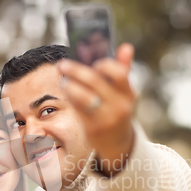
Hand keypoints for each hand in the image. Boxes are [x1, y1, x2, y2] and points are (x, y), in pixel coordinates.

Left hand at [57, 43, 135, 175]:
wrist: (118, 143)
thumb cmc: (118, 110)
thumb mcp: (124, 93)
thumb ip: (123, 70)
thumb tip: (126, 47)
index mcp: (129, 94)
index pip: (119, 73)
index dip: (104, 65)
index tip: (94, 62)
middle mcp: (120, 106)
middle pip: (95, 82)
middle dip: (76, 70)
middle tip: (62, 64)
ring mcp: (106, 118)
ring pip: (83, 96)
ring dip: (70, 85)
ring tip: (63, 80)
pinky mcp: (94, 128)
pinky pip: (78, 109)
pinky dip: (70, 98)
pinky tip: (66, 91)